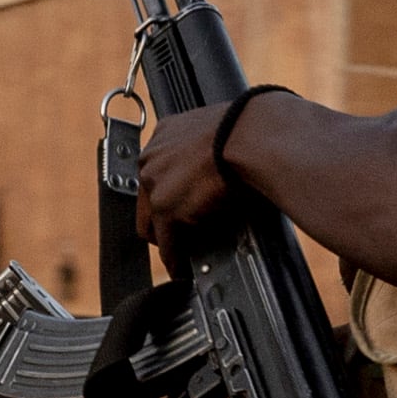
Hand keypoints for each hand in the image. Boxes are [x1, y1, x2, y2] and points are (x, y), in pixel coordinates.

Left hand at [134, 97, 274, 250]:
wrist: (248, 135)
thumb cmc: (249, 131)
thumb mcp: (220, 134)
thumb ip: (209, 150)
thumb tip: (223, 164)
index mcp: (167, 133)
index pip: (158, 170)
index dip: (170, 192)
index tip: (181, 204)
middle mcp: (153, 155)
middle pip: (147, 199)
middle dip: (161, 220)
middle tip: (178, 236)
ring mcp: (155, 181)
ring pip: (153, 223)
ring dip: (167, 240)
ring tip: (181, 255)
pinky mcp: (165, 207)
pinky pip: (167, 242)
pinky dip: (175, 258)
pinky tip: (182, 266)